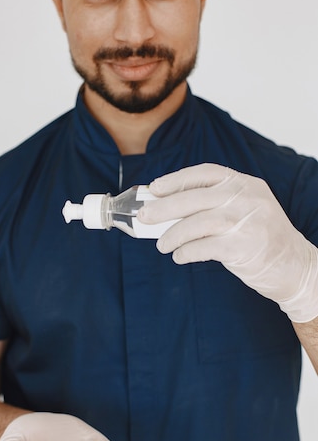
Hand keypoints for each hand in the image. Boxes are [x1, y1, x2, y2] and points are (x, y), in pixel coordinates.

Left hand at [138, 163, 317, 322]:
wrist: (296, 266)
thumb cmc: (261, 238)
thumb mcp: (245, 209)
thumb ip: (215, 204)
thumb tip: (167, 208)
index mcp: (246, 184)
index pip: (206, 173)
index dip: (176, 179)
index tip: (155, 188)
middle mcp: (247, 198)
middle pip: (195, 198)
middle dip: (164, 207)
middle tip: (144, 216)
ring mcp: (247, 222)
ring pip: (197, 223)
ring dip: (173, 234)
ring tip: (161, 244)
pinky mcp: (244, 247)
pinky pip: (204, 247)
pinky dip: (186, 252)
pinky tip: (179, 256)